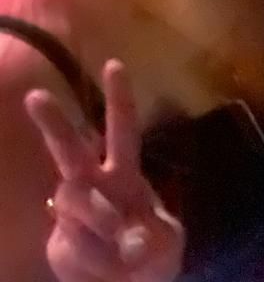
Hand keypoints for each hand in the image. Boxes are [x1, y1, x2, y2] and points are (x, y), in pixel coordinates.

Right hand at [26, 60, 183, 281]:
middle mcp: (95, 185)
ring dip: (96, 214)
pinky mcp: (60, 244)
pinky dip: (91, 257)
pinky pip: (71, 244)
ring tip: (118, 233)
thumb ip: (152, 237)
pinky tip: (103, 265)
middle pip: (70, 148)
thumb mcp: (166, 243)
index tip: (114, 64)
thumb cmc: (152, 252)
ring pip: (73, 197)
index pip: (122, 129)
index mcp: (125, 173)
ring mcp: (73, 213)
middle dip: (54, 122)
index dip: (119, 98)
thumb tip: (129, 238)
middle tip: (34, 96)